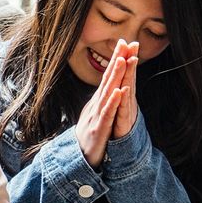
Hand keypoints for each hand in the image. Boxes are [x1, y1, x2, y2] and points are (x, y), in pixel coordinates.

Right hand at [77, 40, 138, 168]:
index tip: (124, 43)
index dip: (116, 60)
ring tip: (123, 60)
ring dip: (115, 76)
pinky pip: (107, 114)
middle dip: (116, 60)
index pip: (108, 77)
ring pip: (108, 93)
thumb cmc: (89, 137)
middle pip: (108, 80)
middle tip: (124, 43)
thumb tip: (110, 86)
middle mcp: (96, 105)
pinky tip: (120, 91)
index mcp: (98, 101)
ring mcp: (96, 116)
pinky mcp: (99, 129)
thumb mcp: (96, 115)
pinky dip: (113, 102)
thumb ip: (102, 101)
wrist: (77, 160)